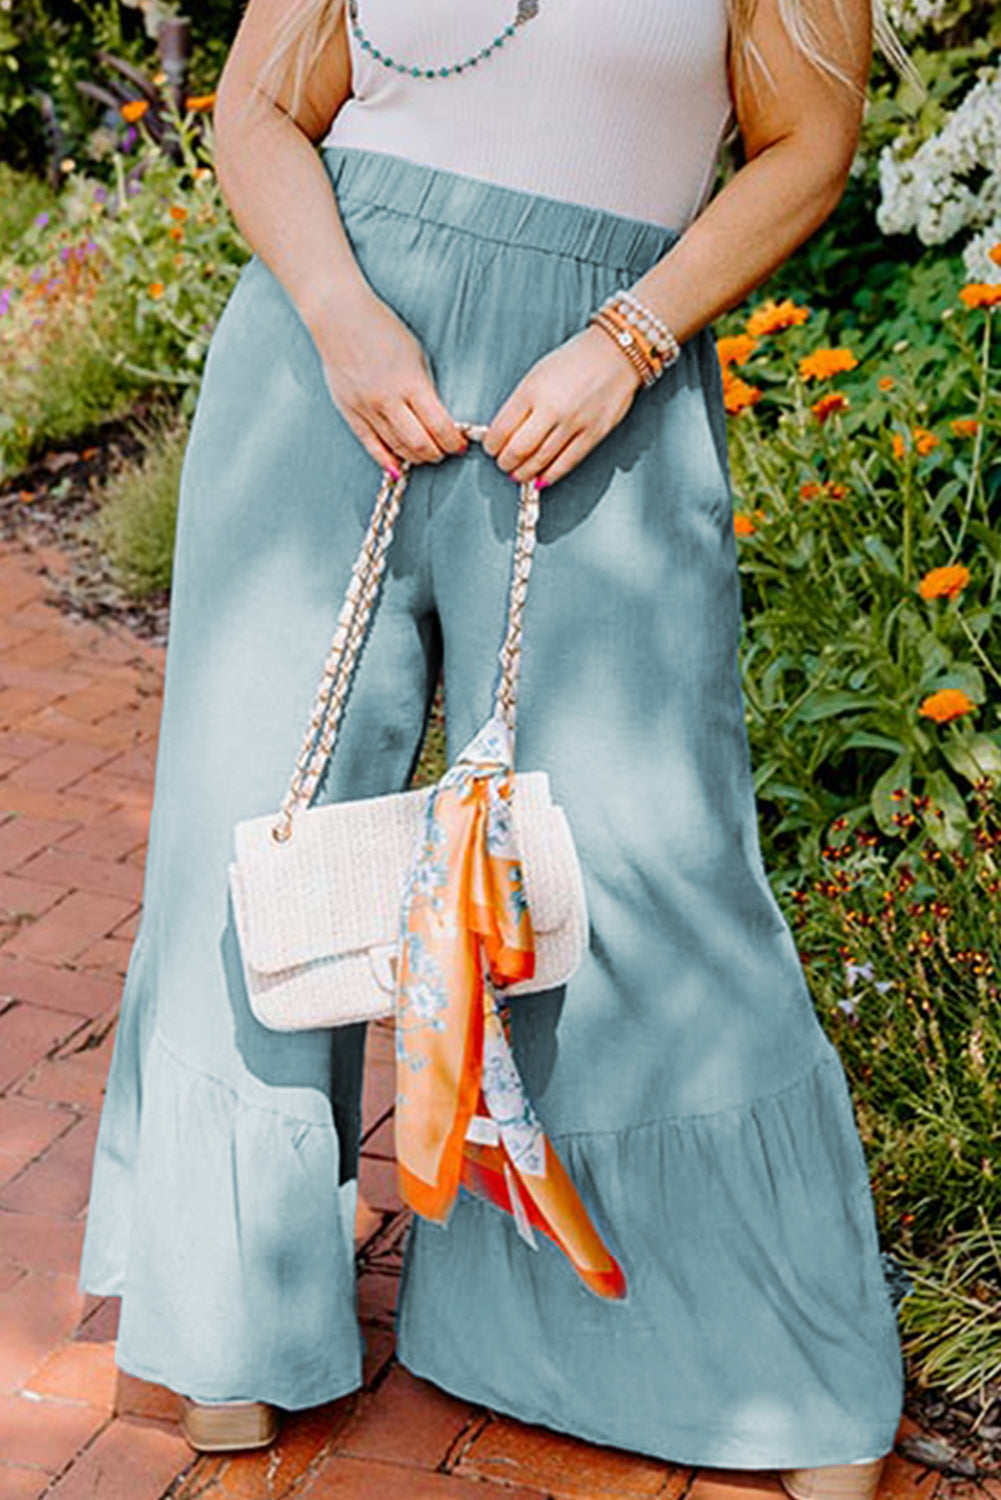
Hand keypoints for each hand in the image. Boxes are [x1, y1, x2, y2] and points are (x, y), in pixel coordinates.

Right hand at [313, 286, 469, 473]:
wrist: (339, 317)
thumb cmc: (381, 329)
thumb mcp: (416, 355)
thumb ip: (425, 389)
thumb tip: (437, 420)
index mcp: (410, 382)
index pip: (439, 426)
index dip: (453, 442)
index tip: (460, 445)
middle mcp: (387, 400)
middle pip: (419, 444)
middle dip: (438, 453)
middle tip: (445, 451)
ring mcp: (366, 408)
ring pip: (397, 448)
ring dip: (416, 456)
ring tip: (426, 453)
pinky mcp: (349, 412)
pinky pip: (370, 446)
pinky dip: (387, 460)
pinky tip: (398, 467)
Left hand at [482, 324, 643, 487]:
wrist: (615, 354)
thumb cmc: (576, 360)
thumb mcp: (538, 373)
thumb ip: (521, 403)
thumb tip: (505, 432)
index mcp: (532, 390)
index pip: (501, 429)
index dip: (492, 445)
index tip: (491, 448)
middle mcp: (552, 408)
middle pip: (518, 450)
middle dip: (506, 462)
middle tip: (503, 463)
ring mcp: (574, 423)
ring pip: (540, 461)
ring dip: (525, 472)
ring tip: (519, 472)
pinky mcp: (592, 435)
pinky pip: (566, 464)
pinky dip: (550, 475)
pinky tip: (541, 477)